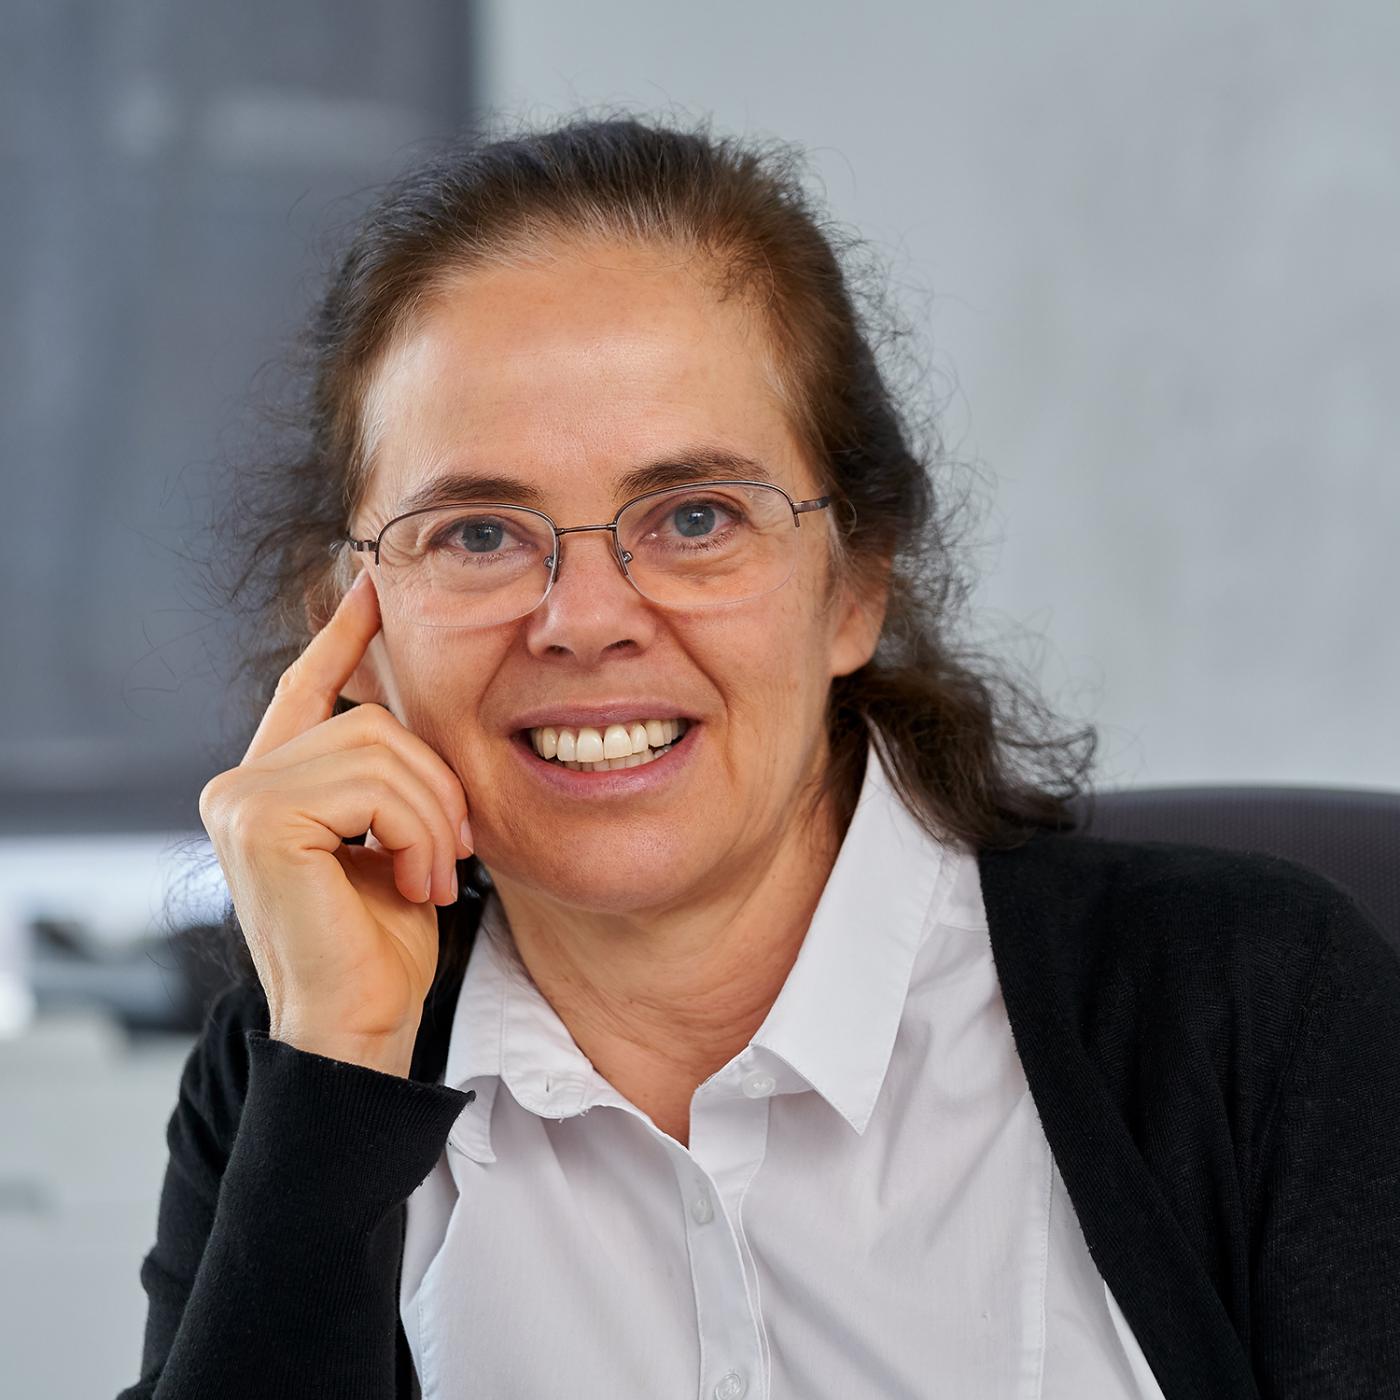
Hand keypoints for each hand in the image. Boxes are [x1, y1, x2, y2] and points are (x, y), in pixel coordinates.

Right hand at [198, 568, 473, 1074]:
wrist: (361, 1024)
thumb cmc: (382, 944)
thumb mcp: (394, 842)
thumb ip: (386, 779)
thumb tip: (405, 712)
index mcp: (275, 783)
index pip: (308, 686)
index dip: (346, 634)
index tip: (374, 584)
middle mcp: (242, 782)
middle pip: (372, 721)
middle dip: (435, 786)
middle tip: (452, 854)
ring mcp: (240, 798)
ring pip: (380, 749)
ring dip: (432, 816)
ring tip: (435, 875)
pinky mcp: (258, 819)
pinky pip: (374, 786)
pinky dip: (416, 832)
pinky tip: (414, 883)